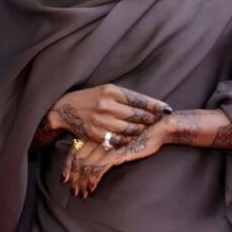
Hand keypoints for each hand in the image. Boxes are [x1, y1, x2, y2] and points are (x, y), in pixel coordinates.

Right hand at [48, 84, 171, 148]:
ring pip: (130, 129)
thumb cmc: (91, 98)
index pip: (139, 99)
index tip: (167, 110)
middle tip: (159, 121)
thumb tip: (152, 105)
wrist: (64, 109)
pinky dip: (127, 140)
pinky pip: (118, 140)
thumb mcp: (107, 91)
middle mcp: (107, 105)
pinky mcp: (96, 134)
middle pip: (137, 116)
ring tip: (146, 130)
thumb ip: (126, 97)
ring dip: (140, 131)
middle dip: (150, 119)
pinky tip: (132, 138)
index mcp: (111, 91)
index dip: (155, 106)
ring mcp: (101, 121)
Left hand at [61, 122, 168, 197]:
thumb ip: (108, 145)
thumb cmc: (143, 133)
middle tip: (74, 191)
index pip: (74, 151)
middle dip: (73, 178)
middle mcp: (99, 138)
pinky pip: (98, 168)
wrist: (159, 127)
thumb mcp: (120, 138)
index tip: (65, 179)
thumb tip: (96, 159)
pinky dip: (92, 180)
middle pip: (76, 160)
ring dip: (82, 182)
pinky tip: (92, 188)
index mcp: (98, 133)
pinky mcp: (116, 153)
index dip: (67, 167)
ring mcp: (107, 145)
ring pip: (85, 166)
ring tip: (82, 193)